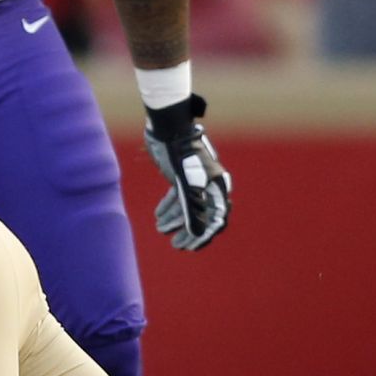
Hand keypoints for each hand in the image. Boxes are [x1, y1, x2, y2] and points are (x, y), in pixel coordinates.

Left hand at [144, 95, 231, 251]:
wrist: (167, 127)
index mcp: (217, 186)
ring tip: (160, 229)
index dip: (203, 235)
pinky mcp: (182, 174)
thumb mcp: (185, 185)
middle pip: (202, 214)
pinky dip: (169, 206)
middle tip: (175, 245)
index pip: (216, 219)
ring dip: (175, 219)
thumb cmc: (178, 154)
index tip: (190, 248)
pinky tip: (158, 216)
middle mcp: (210, 183)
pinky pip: (179, 195)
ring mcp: (196, 178)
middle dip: (188, 230)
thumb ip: (191, 209)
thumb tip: (196, 233)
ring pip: (188, 205)